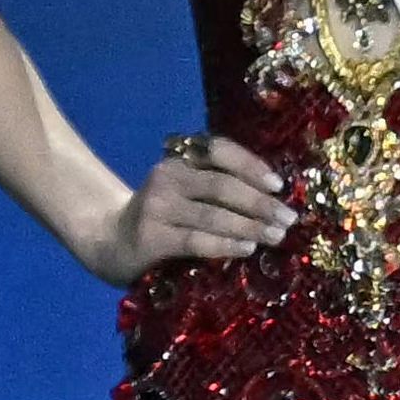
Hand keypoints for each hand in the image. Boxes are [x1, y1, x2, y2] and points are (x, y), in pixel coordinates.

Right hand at [81, 135, 295, 282]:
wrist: (110, 240)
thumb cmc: (165, 215)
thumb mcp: (188, 191)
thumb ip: (221, 186)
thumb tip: (277, 196)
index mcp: (180, 160)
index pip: (219, 151)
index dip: (251, 165)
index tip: (279, 185)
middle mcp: (167, 178)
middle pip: (222, 186)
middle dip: (261, 203)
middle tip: (288, 219)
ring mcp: (157, 208)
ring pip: (213, 215)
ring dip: (250, 226)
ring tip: (276, 236)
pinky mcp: (151, 237)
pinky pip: (197, 241)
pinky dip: (226, 245)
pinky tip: (247, 249)